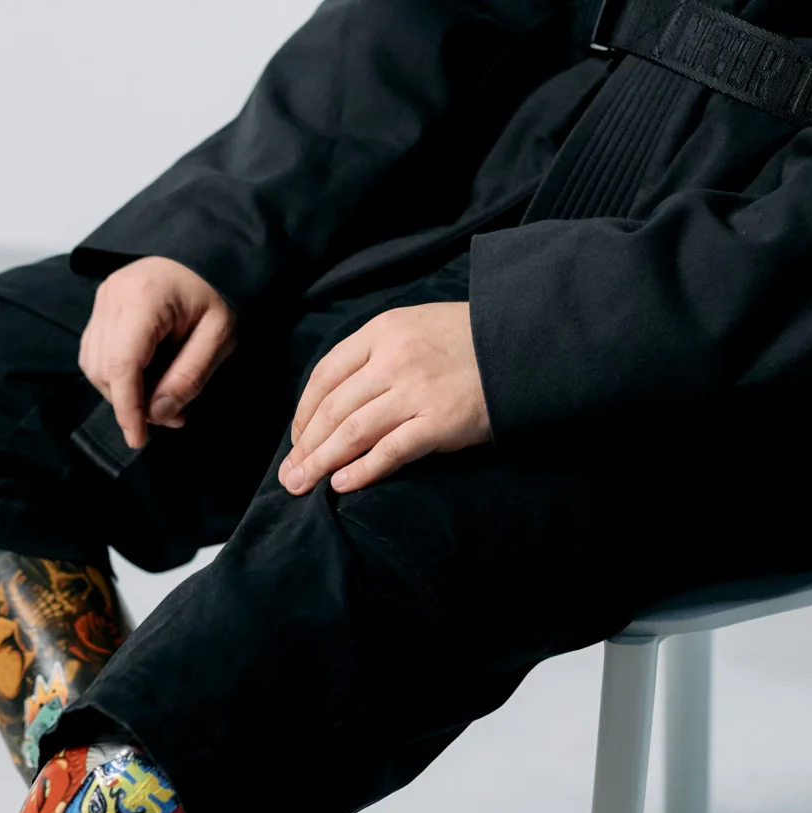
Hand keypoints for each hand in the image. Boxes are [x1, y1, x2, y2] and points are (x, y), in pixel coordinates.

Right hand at [78, 257, 236, 451]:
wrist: (205, 252)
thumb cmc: (216, 292)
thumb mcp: (219, 336)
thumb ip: (189, 377)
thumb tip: (157, 415)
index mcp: (144, 299)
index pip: (122, 365)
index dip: (128, 408)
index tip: (138, 439)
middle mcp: (113, 296)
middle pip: (104, 369)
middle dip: (130, 402)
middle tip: (170, 414)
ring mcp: (102, 299)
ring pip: (94, 365)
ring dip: (121, 391)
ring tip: (160, 395)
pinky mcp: (100, 306)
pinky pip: (94, 353)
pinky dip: (114, 375)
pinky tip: (143, 378)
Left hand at [280, 302, 491, 494]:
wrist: (523, 346)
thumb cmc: (466, 341)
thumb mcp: (414, 328)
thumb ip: (376, 355)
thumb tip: (335, 400)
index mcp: (382, 332)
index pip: (325, 375)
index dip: (304, 413)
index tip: (298, 439)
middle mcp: (394, 359)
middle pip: (333, 408)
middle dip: (305, 446)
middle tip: (289, 476)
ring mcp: (416, 391)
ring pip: (352, 431)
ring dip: (322, 462)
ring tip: (303, 485)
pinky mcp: (439, 422)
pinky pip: (390, 451)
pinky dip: (362, 470)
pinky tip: (342, 485)